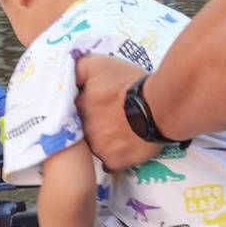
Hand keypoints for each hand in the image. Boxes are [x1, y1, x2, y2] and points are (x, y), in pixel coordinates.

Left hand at [75, 54, 162, 170]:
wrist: (158, 107)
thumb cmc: (129, 83)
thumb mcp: (99, 64)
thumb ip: (78, 69)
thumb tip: (68, 76)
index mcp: (79, 107)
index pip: (71, 108)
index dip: (84, 104)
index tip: (95, 102)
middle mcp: (83, 129)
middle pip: (82, 127)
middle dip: (92, 122)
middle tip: (108, 116)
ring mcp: (97, 148)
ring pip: (94, 145)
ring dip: (102, 140)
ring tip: (118, 131)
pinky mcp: (114, 161)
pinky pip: (109, 162)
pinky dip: (114, 156)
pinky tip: (122, 147)